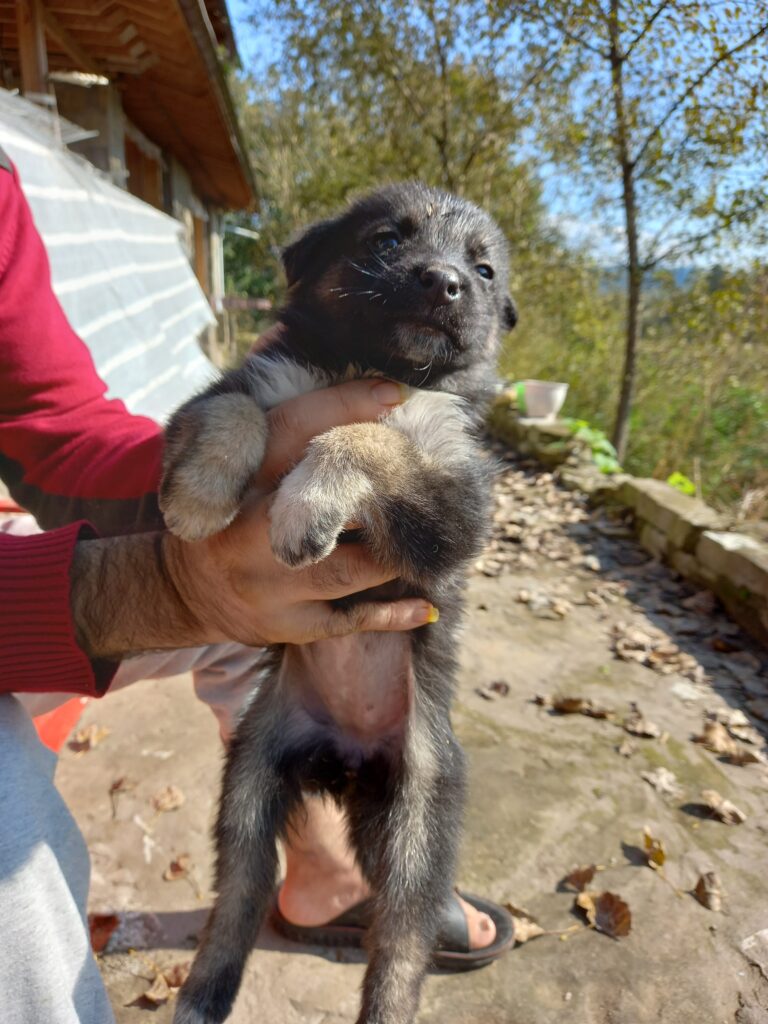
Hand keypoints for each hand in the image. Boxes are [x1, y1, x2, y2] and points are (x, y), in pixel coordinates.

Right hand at [71, 380, 434, 658]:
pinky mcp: (281, 624)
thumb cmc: (227, 513)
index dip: (345, 406)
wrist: (180, 590)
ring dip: (392, 555)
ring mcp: (264, 582)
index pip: (291, 429)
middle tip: (425, 475)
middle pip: (323, 505)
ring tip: (429, 540)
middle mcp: (245, 529)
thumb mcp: (234, 464)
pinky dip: (390, 613)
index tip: (397, 392)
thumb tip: (340, 371)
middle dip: (378, 493)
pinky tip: (425, 604)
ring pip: (344, 569)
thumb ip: (280, 432)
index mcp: (237, 478)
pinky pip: (345, 621)